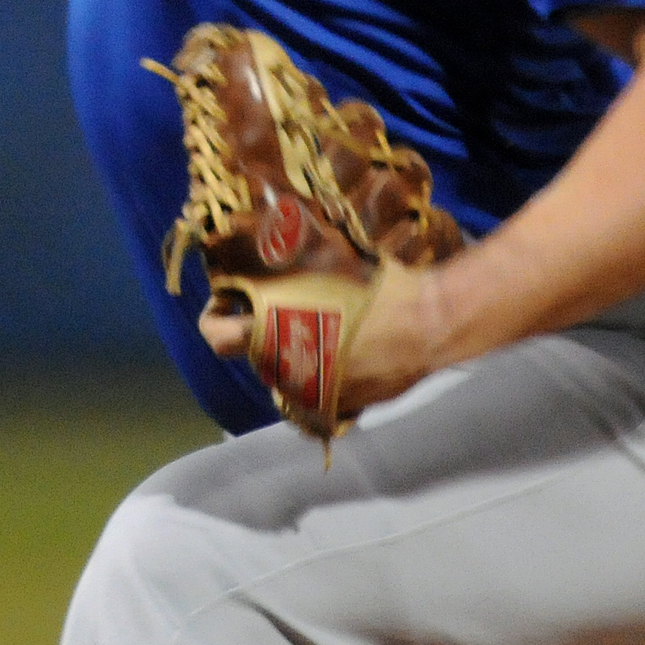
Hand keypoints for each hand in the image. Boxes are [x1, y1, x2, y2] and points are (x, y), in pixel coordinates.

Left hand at [199, 257, 449, 414]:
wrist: (430, 324)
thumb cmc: (381, 287)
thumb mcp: (335, 261)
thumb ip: (301, 260)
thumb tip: (281, 237)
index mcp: (277, 331)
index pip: (218, 335)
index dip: (214, 317)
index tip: (225, 301)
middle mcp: (287, 369)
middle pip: (255, 355)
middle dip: (260, 332)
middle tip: (280, 307)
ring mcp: (314, 394)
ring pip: (286, 375)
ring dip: (292, 353)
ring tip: (319, 326)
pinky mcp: (342, 406)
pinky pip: (318, 391)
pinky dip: (323, 373)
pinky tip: (348, 349)